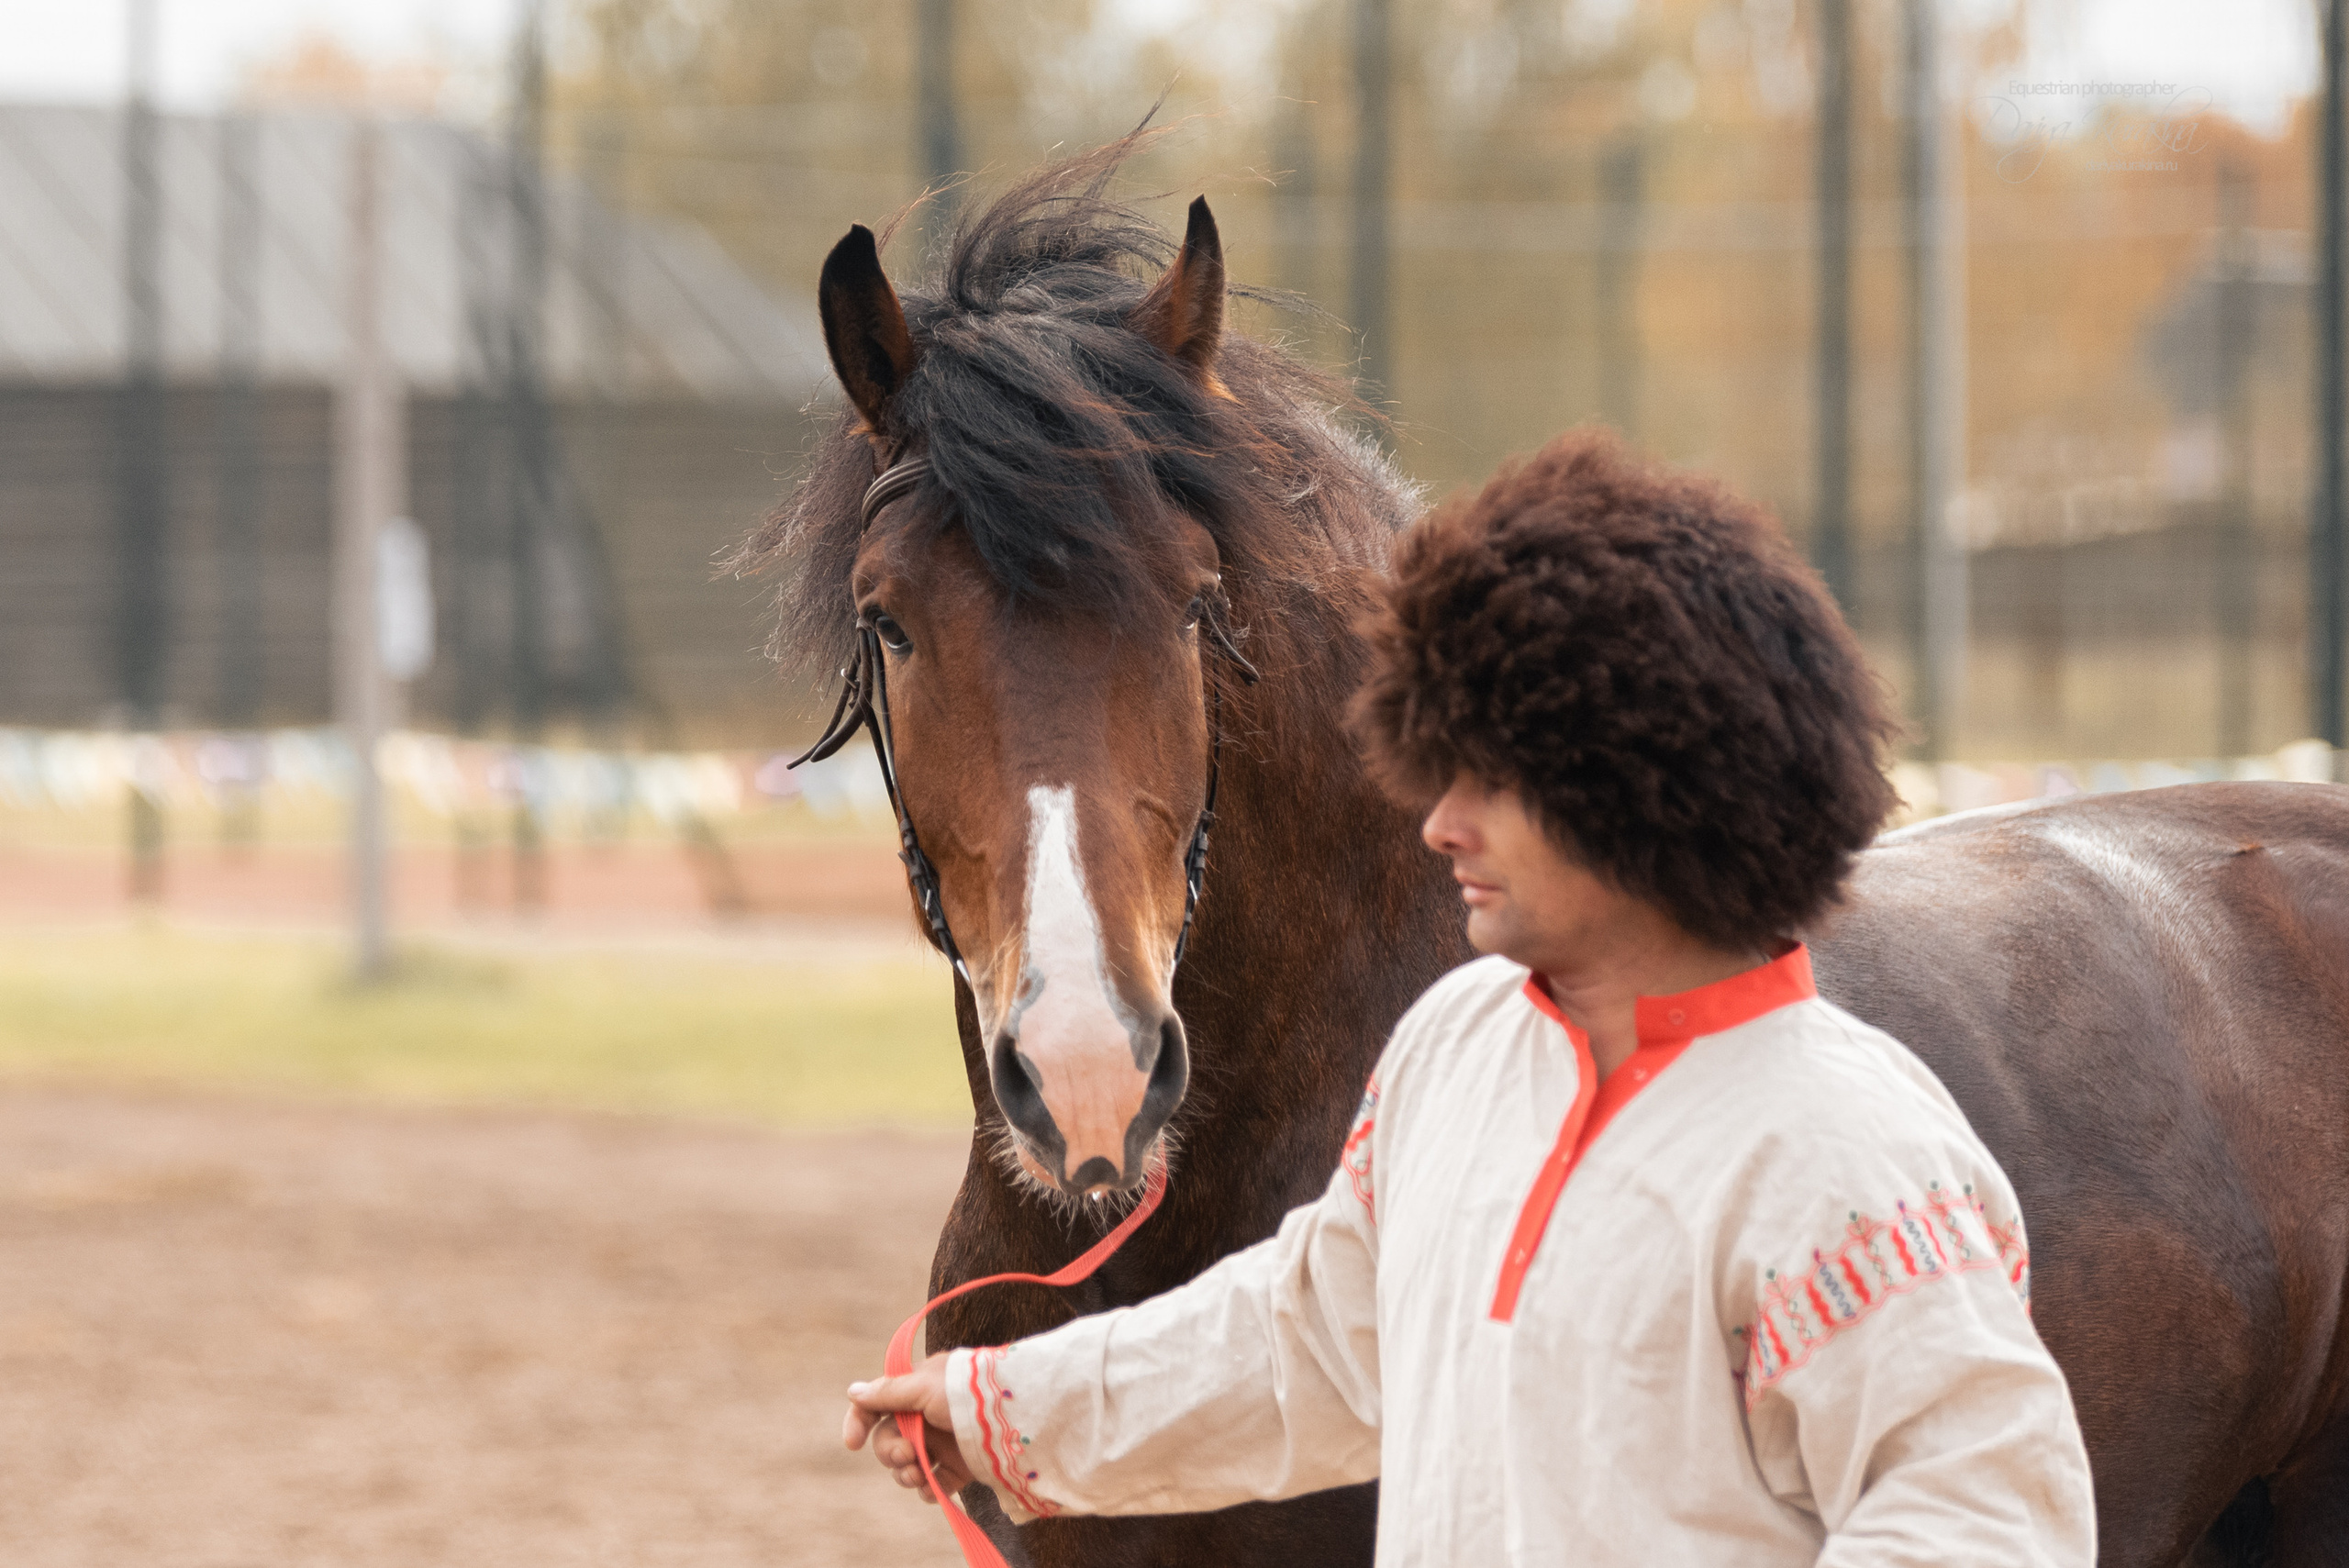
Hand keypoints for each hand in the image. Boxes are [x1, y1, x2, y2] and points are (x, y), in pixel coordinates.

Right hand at [844, 1351, 973, 1502]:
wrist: (1017, 1415)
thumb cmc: (969, 1392)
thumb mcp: (925, 1386)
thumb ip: (889, 1393)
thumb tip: (852, 1391)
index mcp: (916, 1390)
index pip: (877, 1404)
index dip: (859, 1422)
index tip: (853, 1443)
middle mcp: (926, 1416)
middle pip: (889, 1440)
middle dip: (890, 1452)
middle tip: (907, 1455)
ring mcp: (943, 1442)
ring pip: (908, 1465)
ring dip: (906, 1474)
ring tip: (920, 1474)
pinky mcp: (960, 1466)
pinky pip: (934, 1484)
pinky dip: (930, 1489)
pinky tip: (934, 1489)